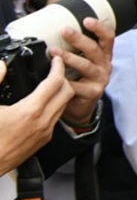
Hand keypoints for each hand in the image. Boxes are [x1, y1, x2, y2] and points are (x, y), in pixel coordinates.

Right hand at [0, 56, 72, 174]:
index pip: (55, 82)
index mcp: (30, 111)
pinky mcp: (43, 140)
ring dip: (60, 92)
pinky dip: (54, 105)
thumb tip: (1, 65)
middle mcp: (43, 121)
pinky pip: (56, 118)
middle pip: (67, 92)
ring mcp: (45, 132)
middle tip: (53, 69)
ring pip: (63, 105)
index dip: (57, 66)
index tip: (55, 58)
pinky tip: (40, 102)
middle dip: (63, 77)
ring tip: (48, 83)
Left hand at [52, 18, 113, 126]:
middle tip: (64, 31)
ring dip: (69, 58)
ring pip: (86, 66)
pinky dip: (65, 81)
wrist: (80, 106)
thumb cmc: (78, 80)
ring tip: (54, 52)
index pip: (107, 37)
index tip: (86, 20)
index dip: (99, 28)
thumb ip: (75, 49)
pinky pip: (77, 86)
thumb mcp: (81, 61)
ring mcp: (100, 79)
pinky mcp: (93, 93)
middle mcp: (104, 65)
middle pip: (94, 49)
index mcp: (103, 55)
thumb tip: (55, 30)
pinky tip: (55, 77)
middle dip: (79, 39)